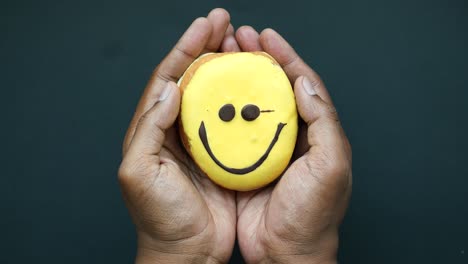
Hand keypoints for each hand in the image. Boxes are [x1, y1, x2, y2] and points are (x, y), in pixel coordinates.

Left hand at [118, 9, 240, 263]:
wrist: (187, 250)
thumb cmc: (160, 217)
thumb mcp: (141, 172)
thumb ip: (149, 129)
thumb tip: (168, 89)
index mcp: (152, 130)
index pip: (166, 78)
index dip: (184, 49)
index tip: (204, 27)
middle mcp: (174, 129)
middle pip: (190, 78)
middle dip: (205, 47)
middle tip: (224, 23)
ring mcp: (200, 140)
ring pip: (212, 94)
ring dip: (224, 66)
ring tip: (240, 43)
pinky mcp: (221, 153)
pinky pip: (231, 117)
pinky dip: (240, 97)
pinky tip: (254, 84)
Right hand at [233, 27, 351, 262]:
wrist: (286, 253)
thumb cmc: (312, 216)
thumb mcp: (329, 166)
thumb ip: (323, 122)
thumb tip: (305, 82)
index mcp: (317, 132)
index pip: (303, 84)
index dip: (286, 57)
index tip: (267, 37)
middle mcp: (292, 136)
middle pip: (275, 88)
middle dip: (258, 60)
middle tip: (239, 39)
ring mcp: (267, 148)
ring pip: (252, 105)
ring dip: (238, 80)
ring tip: (222, 58)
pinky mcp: (246, 162)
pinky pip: (234, 129)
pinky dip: (224, 110)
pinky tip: (211, 97)